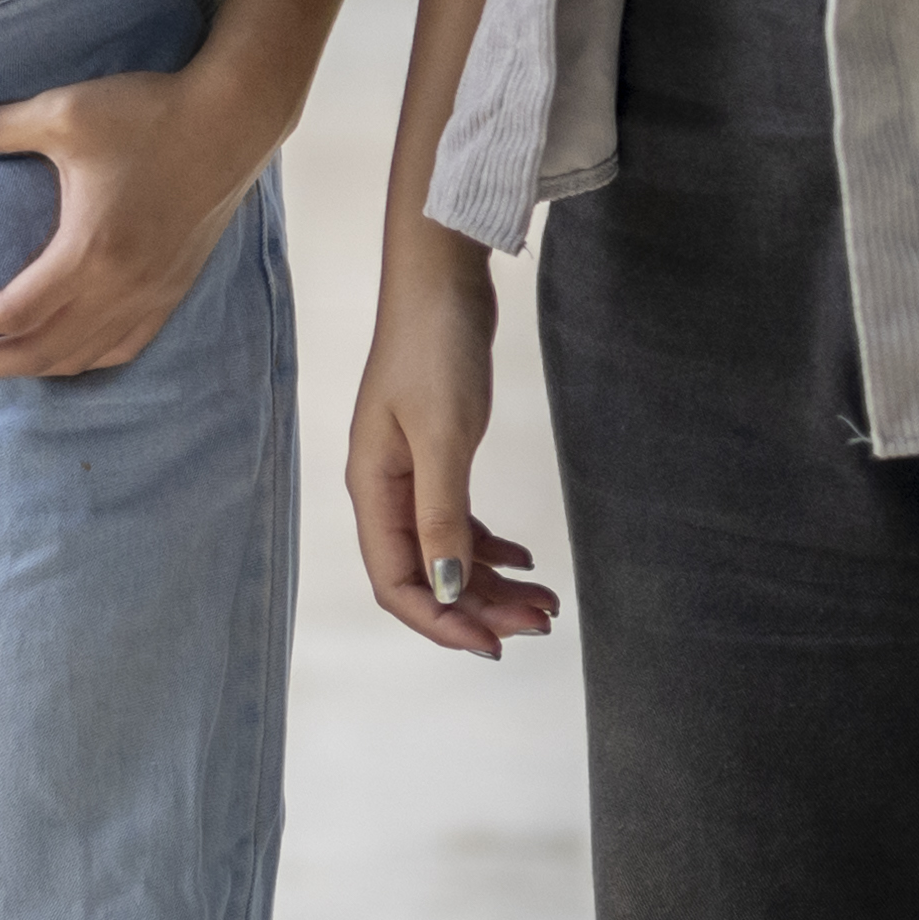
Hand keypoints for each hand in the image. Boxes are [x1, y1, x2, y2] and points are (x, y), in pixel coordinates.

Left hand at [0, 43, 286, 382]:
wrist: (232, 120)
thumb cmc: (150, 114)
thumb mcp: (65, 111)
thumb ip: (4, 126)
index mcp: (91, 253)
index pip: (11, 312)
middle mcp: (121, 290)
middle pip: (37, 353)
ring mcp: (150, 297)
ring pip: (77, 359)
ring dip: (22, 368)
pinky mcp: (170, 292)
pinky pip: (118, 349)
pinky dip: (76, 362)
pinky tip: (56, 355)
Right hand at [348, 221, 554, 657]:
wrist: (441, 276)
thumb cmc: (433, 347)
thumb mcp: (443, 437)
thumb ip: (441, 517)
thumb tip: (443, 589)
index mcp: (372, 488)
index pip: (396, 582)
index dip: (441, 621)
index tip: (495, 643)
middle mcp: (386, 488)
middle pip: (426, 575)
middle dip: (480, 607)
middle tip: (540, 624)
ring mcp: (410, 472)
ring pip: (446, 553)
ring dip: (491, 583)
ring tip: (546, 601)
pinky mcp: (437, 453)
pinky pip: (457, 522)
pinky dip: (489, 548)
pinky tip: (523, 557)